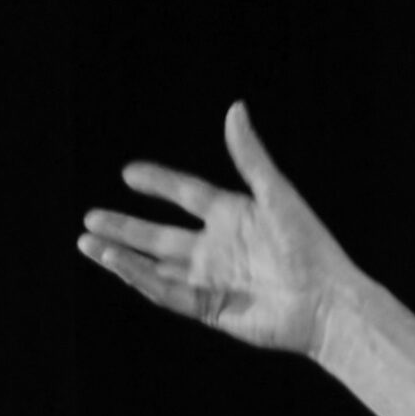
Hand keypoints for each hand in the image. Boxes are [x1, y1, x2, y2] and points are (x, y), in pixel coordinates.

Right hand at [78, 101, 361, 359]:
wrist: (327, 304)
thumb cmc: (311, 248)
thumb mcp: (277, 196)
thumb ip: (250, 157)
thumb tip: (235, 108)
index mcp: (235, 216)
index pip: (188, 194)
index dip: (160, 183)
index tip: (129, 173)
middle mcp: (221, 248)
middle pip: (162, 235)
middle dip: (126, 227)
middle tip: (91, 217)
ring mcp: (214, 279)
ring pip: (157, 266)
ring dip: (122, 254)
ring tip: (87, 241)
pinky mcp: (212, 307)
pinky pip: (168, 293)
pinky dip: (140, 278)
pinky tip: (116, 264)